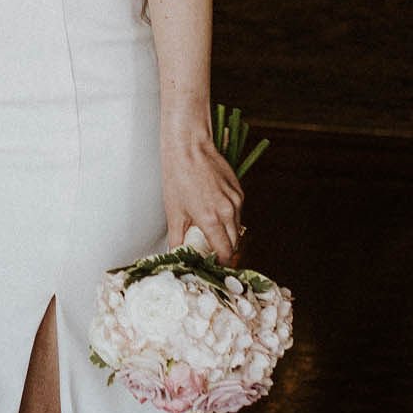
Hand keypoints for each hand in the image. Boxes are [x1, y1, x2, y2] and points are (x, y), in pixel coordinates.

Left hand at [160, 121, 244, 261]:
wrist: (189, 147)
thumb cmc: (178, 177)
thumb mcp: (174, 212)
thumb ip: (177, 239)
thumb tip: (175, 255)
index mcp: (212, 220)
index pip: (225, 253)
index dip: (221, 262)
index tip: (214, 265)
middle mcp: (228, 212)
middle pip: (235, 243)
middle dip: (226, 251)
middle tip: (213, 253)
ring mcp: (236, 200)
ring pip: (238, 227)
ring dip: (229, 234)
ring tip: (213, 233)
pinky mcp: (239, 190)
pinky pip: (238, 212)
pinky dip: (230, 218)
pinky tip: (216, 213)